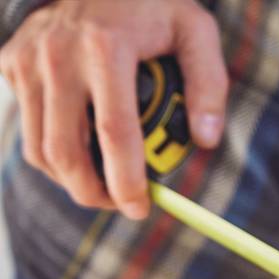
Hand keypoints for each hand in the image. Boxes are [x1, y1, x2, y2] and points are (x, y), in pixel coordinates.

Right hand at [0, 0, 227, 218]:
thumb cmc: (153, 4)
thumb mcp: (196, 31)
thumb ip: (209, 85)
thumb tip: (206, 140)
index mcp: (107, 47)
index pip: (115, 132)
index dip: (126, 180)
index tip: (140, 208)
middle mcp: (59, 54)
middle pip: (65, 150)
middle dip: (91, 192)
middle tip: (119, 206)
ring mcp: (28, 58)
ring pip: (38, 147)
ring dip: (70, 179)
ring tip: (102, 184)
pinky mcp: (11, 62)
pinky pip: (28, 125)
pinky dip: (52, 150)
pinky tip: (82, 147)